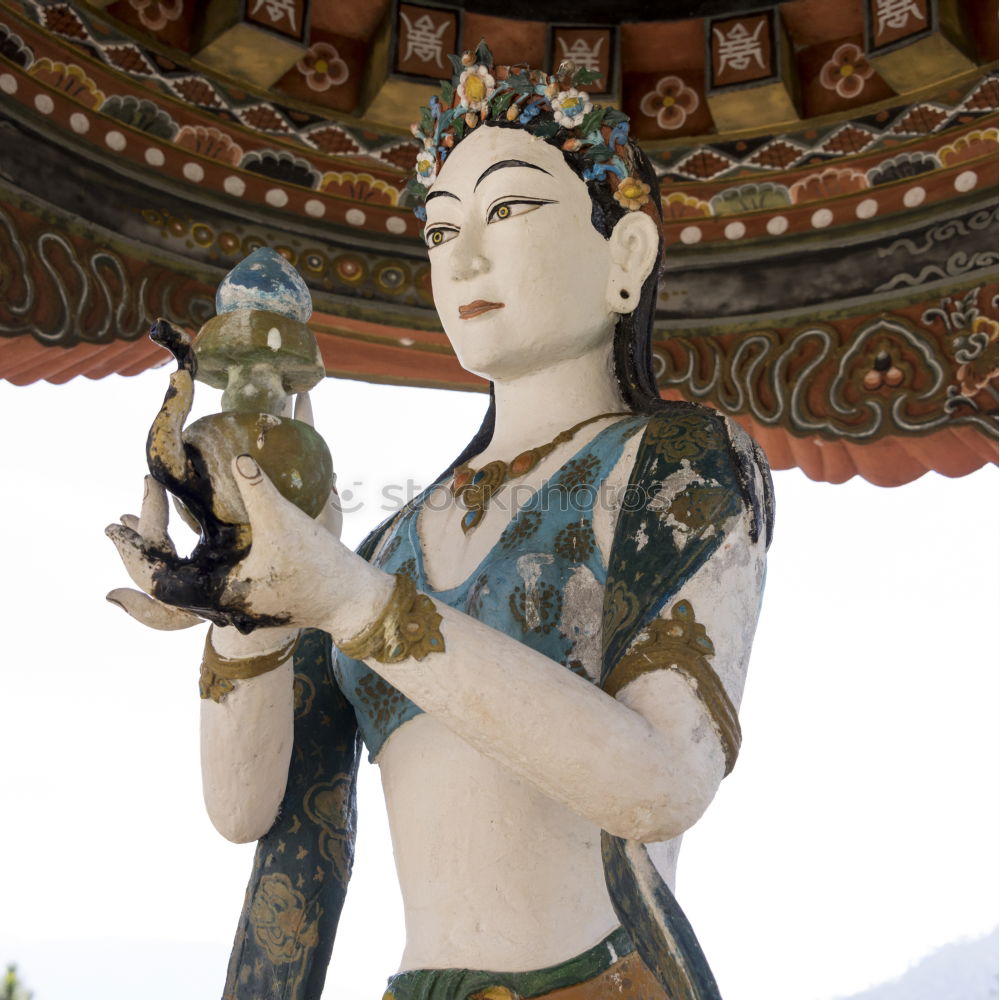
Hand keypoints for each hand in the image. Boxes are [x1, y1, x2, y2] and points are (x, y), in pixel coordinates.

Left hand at [107, 453, 353, 634]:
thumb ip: (256, 487)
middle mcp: (220, 601)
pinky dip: (188, 555)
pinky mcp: (249, 593)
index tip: (117, 524)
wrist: (350, 600)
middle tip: (121, 522)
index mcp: (217, 592)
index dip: (133, 548)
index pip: (156, 576)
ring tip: (140, 525)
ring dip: (162, 552)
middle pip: (163, 581)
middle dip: (142, 549)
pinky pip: (205, 574)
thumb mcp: (283, 522)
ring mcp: (234, 600)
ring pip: (182, 579)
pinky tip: (188, 532)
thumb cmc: (317, 569)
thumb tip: (237, 454)